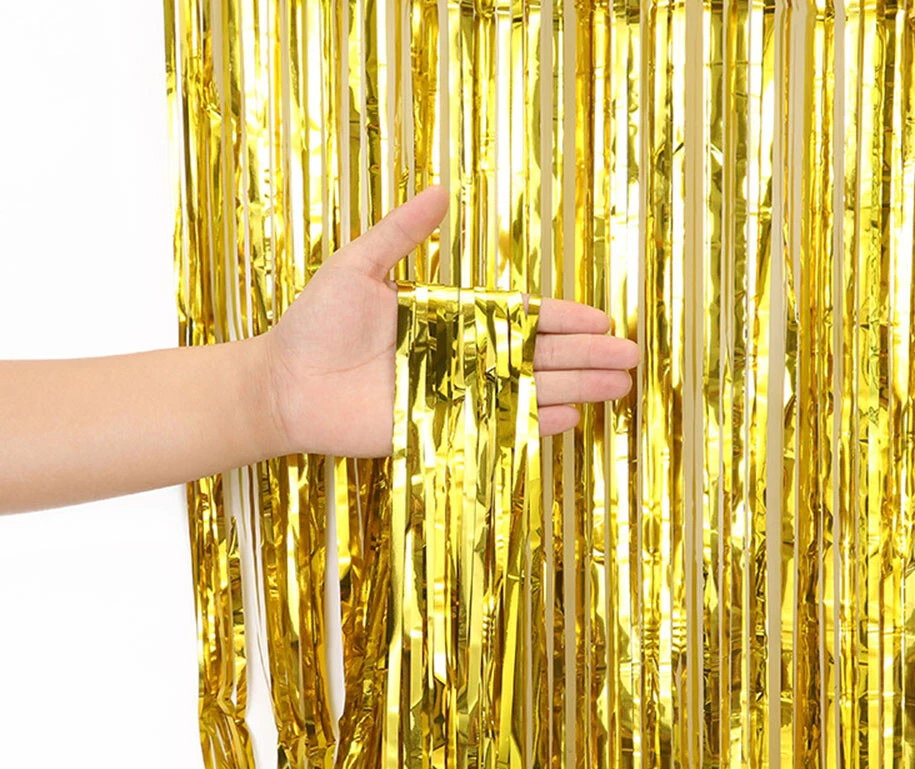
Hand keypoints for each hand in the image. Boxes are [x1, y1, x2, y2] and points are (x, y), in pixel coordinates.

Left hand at [260, 184, 639, 457]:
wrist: (283, 383)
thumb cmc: (315, 323)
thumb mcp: (358, 266)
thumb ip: (401, 234)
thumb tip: (442, 189)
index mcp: (448, 318)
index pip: (518, 317)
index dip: (561, 318)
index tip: (602, 318)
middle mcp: (458, 357)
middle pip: (535, 356)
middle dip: (585, 357)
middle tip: (631, 358)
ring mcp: (451, 396)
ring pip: (525, 391)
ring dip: (573, 389)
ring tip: (619, 388)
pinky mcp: (437, 431)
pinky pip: (495, 428)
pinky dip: (531, 424)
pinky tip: (570, 419)